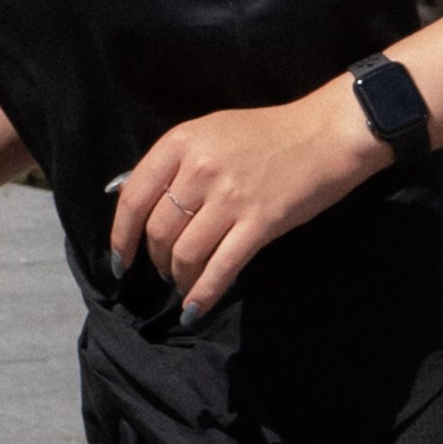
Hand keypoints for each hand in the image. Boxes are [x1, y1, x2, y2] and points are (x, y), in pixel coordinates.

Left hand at [108, 82, 384, 321]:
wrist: (323, 134)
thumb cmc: (265, 133)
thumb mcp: (209, 132)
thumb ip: (174, 163)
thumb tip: (133, 196)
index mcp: (181, 141)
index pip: (135, 196)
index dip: (121, 235)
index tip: (119, 261)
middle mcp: (199, 168)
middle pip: (159, 229)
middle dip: (156, 259)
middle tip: (164, 270)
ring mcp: (230, 197)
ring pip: (186, 252)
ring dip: (179, 277)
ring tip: (183, 285)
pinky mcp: (260, 223)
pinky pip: (222, 267)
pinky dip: (203, 294)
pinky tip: (194, 310)